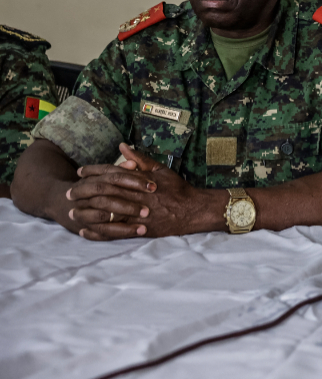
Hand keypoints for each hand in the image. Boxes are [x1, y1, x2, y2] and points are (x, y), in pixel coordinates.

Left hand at [71, 143, 220, 240]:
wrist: (193, 210)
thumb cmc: (178, 189)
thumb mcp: (160, 169)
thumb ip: (140, 159)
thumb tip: (122, 146)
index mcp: (139, 180)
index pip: (111, 173)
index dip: (93, 171)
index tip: (80, 172)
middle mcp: (135, 196)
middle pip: (103, 192)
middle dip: (84, 192)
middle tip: (70, 193)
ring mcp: (136, 214)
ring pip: (106, 212)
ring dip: (87, 212)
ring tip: (73, 212)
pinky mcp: (139, 229)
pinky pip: (114, 232)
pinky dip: (98, 233)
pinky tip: (86, 232)